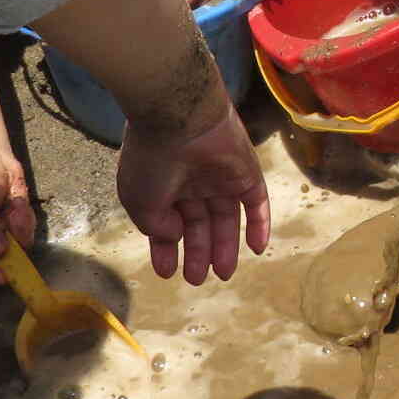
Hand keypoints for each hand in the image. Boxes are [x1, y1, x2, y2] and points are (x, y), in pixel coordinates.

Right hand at [0, 143, 35, 283]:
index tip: (3, 278)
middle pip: (0, 258)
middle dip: (11, 245)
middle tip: (13, 221)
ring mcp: (2, 232)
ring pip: (18, 244)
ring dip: (19, 225)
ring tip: (11, 203)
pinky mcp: (17, 224)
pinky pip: (27, 230)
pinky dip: (26, 217)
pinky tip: (17, 201)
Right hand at [117, 103, 269, 283]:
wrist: (181, 119)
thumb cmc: (152, 159)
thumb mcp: (139, 201)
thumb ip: (155, 226)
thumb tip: (174, 236)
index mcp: (161, 184)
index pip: (166, 222)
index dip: (165, 248)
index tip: (167, 272)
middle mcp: (190, 180)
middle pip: (198, 223)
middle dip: (197, 251)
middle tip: (196, 279)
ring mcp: (219, 177)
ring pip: (225, 218)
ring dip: (225, 246)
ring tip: (222, 274)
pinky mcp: (246, 173)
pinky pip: (256, 202)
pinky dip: (259, 225)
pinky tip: (257, 250)